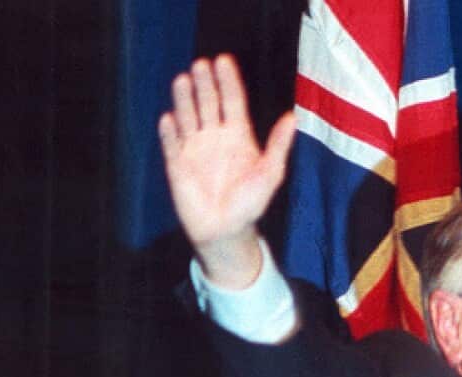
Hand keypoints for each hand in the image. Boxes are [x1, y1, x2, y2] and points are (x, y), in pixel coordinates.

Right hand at [157, 55, 295, 287]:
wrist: (226, 230)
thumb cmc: (251, 203)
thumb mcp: (270, 173)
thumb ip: (278, 145)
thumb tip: (292, 117)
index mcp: (238, 135)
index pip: (232, 101)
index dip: (228, 81)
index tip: (223, 60)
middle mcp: (214, 136)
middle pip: (208, 103)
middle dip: (205, 84)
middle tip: (202, 64)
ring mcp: (194, 149)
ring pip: (188, 117)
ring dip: (185, 99)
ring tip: (183, 79)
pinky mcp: (177, 165)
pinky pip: (172, 144)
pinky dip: (170, 132)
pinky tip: (169, 118)